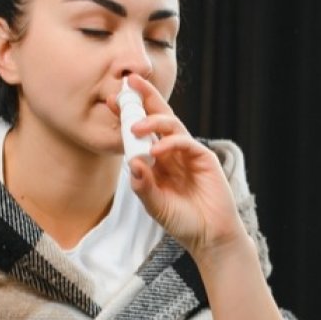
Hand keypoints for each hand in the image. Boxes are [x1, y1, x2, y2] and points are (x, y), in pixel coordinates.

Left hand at [120, 75, 247, 257]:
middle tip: (128, 82)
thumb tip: (132, 163)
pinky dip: (171, 143)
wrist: (209, 237)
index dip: (129, 114)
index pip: (143, 130)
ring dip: (153, 121)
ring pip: (172, 125)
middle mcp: (173, 151)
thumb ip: (144, 186)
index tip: (112, 101)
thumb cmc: (182, 221)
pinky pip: (186, 143)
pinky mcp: (204, 159)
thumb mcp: (155, 205)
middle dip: (145, 98)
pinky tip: (157, 150)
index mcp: (159, 159)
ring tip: (135, 126)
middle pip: (159, 117)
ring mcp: (189, 153)